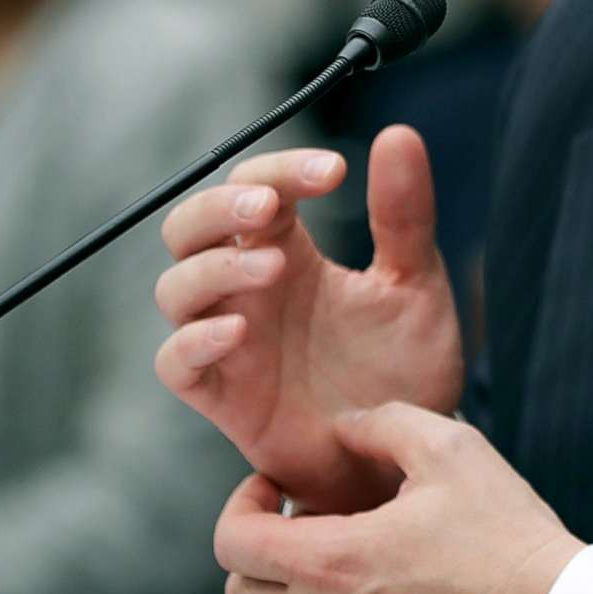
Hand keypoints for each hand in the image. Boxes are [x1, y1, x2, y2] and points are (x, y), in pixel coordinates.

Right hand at [154, 126, 461, 512]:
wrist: (403, 459)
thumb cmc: (402, 372)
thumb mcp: (416, 286)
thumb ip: (405, 216)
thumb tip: (400, 134)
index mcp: (291, 251)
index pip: (256, 186)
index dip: (282, 168)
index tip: (333, 172)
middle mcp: (249, 290)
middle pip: (191, 227)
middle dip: (220, 207)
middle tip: (270, 205)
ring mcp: (230, 342)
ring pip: (175, 287)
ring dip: (213, 268)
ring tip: (274, 266)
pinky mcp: (223, 397)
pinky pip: (176, 364)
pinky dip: (193, 342)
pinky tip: (236, 331)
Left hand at [213, 403, 583, 593]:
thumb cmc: (509, 545)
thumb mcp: (451, 450)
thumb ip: (383, 423)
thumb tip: (347, 426)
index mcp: (332, 564)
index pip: (232, 544)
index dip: (242, 504)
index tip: (276, 487)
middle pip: (241, 592)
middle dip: (256, 547)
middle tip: (299, 516)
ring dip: (293, 583)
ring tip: (343, 547)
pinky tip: (380, 581)